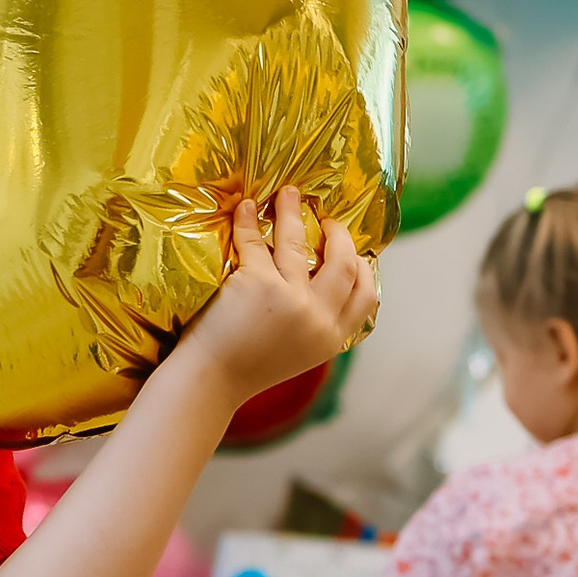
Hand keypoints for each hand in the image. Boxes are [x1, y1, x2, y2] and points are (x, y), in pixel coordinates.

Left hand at [180, 188, 379, 414]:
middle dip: (337, 233)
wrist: (210, 382)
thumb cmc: (245, 369)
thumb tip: (321, 289)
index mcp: (331, 338)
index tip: (354, 250)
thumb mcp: (297, 354)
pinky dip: (248, 220)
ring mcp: (289, 297)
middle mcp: (317, 316)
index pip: (367, 296)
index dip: (363, 267)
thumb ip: (314, 326)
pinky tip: (246, 208)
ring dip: (292, 212)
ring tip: (287, 194)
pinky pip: (255, 240)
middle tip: (325, 218)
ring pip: (298, 241)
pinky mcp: (256, 283)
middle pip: (343, 261)